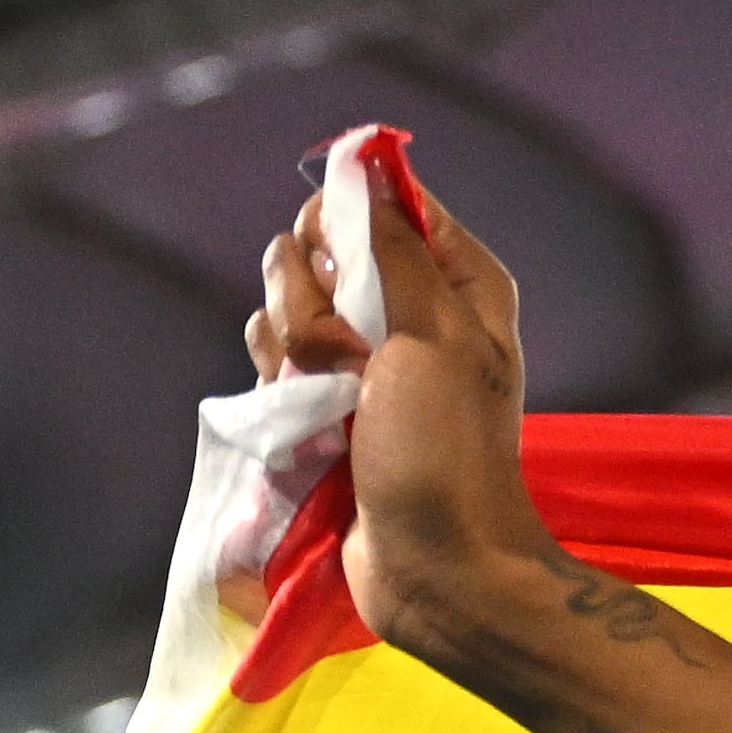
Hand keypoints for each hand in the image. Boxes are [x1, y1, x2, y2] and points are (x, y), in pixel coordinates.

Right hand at [245, 167, 546, 639]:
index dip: (343, 229)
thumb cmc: (448, 454)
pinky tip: (308, 426)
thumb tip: (366, 166)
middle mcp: (411, 310)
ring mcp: (365, 359)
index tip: (341, 273)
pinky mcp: (328, 401)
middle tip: (350, 361)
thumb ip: (393, 248)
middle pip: (315, 252)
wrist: (437, 566)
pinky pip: (274, 360)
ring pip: (284, 308)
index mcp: (457, 282)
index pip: (378, 203)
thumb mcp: (432, 335)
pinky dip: (281, 388)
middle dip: (310, 304)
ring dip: (294, 354)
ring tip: (336, 406)